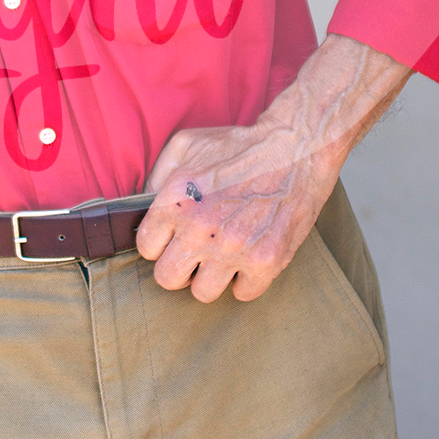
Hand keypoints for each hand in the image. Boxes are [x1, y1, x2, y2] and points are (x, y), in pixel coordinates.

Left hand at [136, 121, 335, 302]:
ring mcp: (233, 249)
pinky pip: (242, 294)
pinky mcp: (266, 261)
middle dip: (178, 266)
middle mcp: (200, 230)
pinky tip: (248, 257)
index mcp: (175, 202)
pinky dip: (245, 280)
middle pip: (167, 279)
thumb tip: (142, 208)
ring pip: (203, 293)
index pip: (146, 248)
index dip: (159, 242)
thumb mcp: (185, 145)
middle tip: (194, 251)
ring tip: (222, 254)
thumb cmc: (238, 146)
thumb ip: (157, 176)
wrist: (295, 148)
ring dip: (211, 276)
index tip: (172, 236)